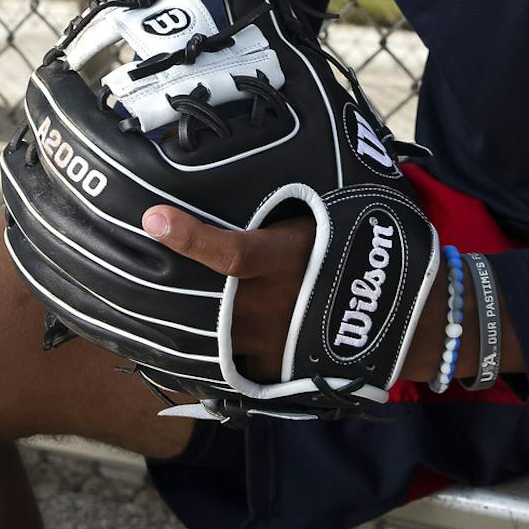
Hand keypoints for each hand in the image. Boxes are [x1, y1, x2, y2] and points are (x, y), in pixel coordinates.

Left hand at [144, 203, 456, 383]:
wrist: (408, 321)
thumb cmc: (367, 252)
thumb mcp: (332, 218)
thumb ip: (286, 209)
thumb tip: (257, 159)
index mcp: (284, 261)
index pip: (229, 250)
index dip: (188, 236)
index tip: (153, 218)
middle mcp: (269, 304)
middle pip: (199, 296)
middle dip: (160, 283)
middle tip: (120, 265)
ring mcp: (266, 342)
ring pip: (204, 331)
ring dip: (174, 317)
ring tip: (134, 303)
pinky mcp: (270, 369)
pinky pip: (225, 358)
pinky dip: (205, 346)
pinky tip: (180, 335)